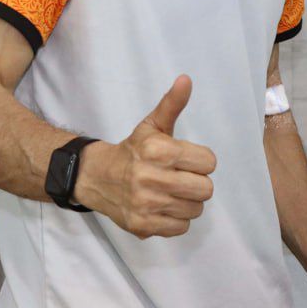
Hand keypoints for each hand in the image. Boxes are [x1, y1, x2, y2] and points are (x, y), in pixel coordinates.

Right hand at [75, 75, 216, 239]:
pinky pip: (181, 227)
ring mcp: (146, 204)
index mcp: (158, 150)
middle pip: (206, 189)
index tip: (186, 159)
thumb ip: (172, 103)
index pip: (208, 162)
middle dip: (196, 182)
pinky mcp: (143, 225)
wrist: (98, 177)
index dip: (200, 161)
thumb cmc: (133, 150)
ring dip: (187, 201)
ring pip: (196, 209)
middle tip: (180, 177)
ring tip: (171, 192)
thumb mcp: (152, 124)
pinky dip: (176, 219)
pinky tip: (163, 206)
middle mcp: (151, 178)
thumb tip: (186, 79)